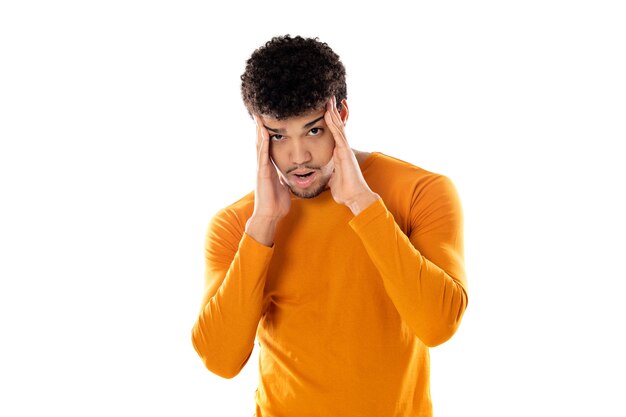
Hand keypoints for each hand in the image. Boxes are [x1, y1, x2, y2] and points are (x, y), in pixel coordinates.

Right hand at [245, 115, 291, 245]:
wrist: (270, 216)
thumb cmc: (277, 203)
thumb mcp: (284, 186)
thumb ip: (284, 178)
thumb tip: (290, 175)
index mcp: (269, 167)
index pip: (268, 146)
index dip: (268, 133)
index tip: (270, 120)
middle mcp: (263, 166)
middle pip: (261, 142)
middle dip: (260, 127)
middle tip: (260, 112)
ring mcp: (261, 169)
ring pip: (259, 145)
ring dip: (259, 130)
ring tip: (259, 116)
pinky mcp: (262, 173)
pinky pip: (263, 155)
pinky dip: (263, 143)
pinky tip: (263, 132)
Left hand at [325, 97, 378, 214]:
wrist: (355, 197)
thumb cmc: (345, 191)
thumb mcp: (333, 181)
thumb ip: (331, 176)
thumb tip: (326, 179)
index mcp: (339, 154)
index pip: (334, 134)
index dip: (330, 122)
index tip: (325, 110)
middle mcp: (343, 149)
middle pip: (337, 127)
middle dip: (332, 113)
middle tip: (327, 99)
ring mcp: (344, 150)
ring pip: (338, 127)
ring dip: (332, 113)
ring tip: (327, 100)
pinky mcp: (344, 153)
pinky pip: (338, 135)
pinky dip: (332, 124)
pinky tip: (328, 114)